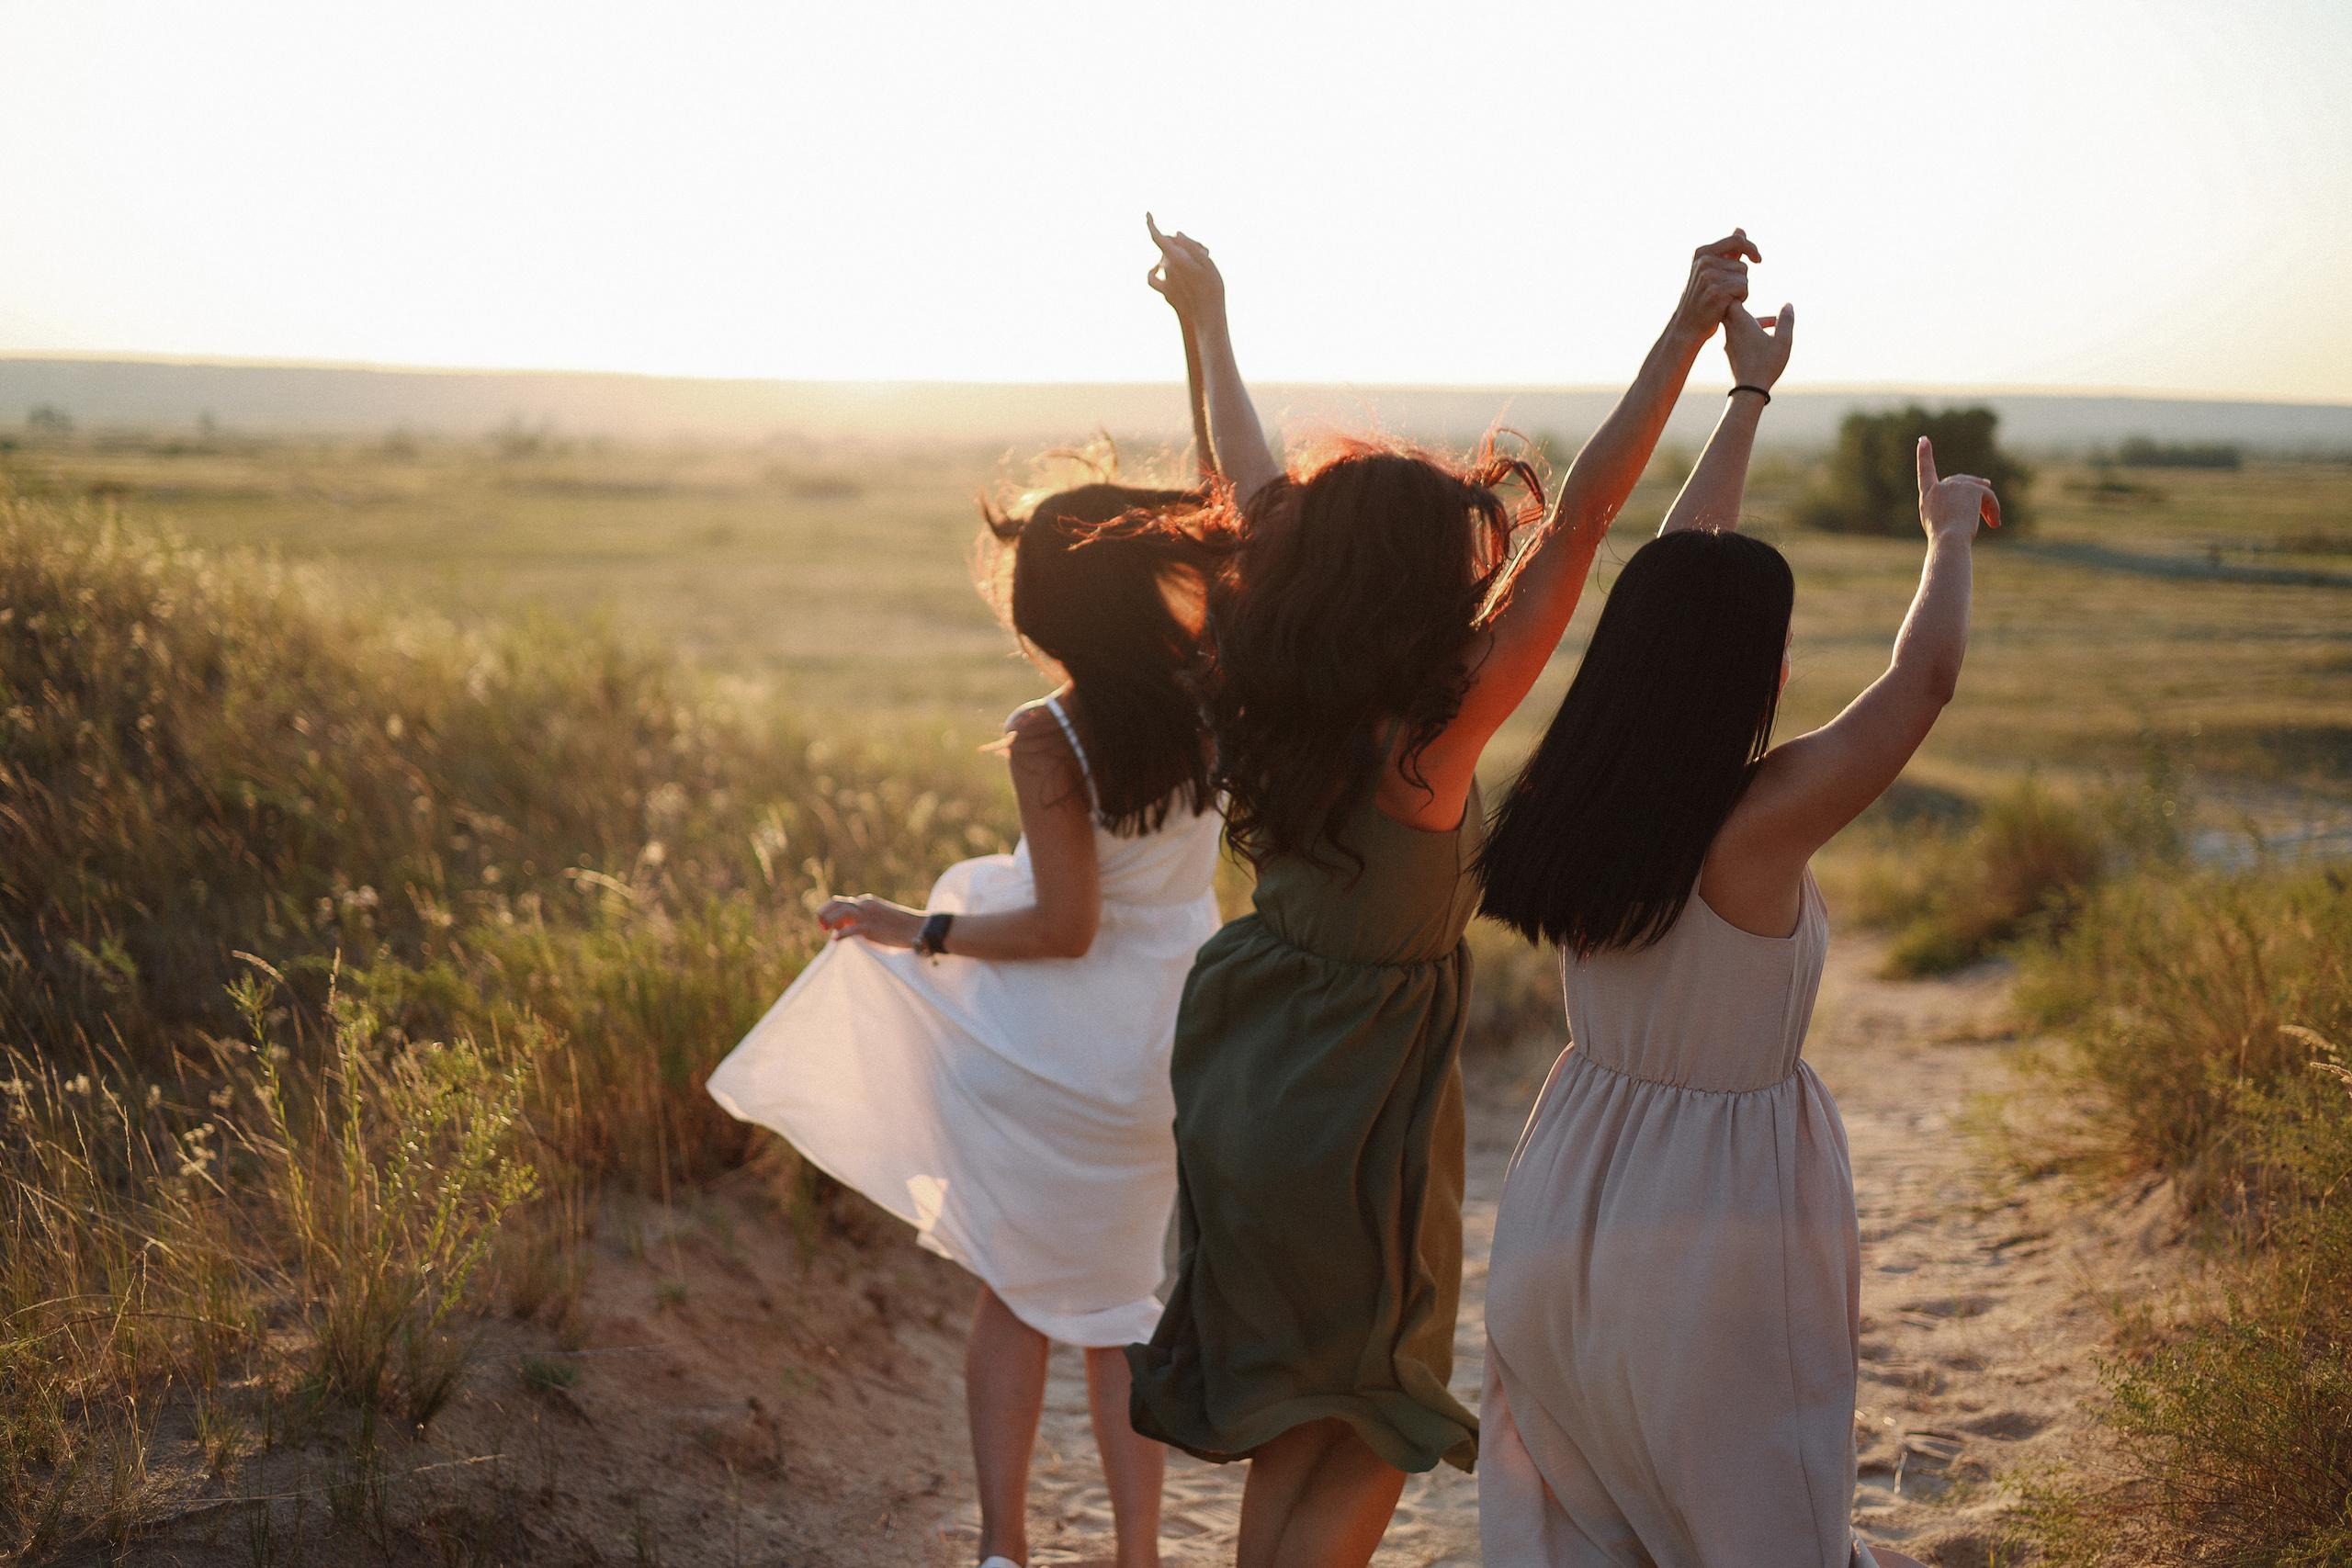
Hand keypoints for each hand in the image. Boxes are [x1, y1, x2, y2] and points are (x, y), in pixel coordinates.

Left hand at [815, 894, 923, 946]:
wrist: (916, 928)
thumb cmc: (897, 927)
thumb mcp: (876, 919)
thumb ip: (860, 920)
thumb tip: (841, 927)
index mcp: (865, 902)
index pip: (839, 902)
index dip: (828, 911)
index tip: (825, 924)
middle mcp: (864, 905)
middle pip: (836, 903)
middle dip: (824, 913)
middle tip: (821, 927)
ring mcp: (868, 915)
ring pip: (841, 912)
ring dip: (829, 920)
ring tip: (825, 931)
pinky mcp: (871, 927)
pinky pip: (852, 929)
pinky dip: (842, 934)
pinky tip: (835, 940)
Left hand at [1146, 213, 1226, 324]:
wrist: (1208, 317)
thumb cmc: (1212, 289)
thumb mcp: (1207, 263)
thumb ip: (1190, 247)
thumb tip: (1175, 234)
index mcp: (1176, 258)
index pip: (1158, 237)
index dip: (1151, 225)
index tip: (1147, 214)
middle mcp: (1167, 269)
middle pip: (1169, 248)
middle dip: (1183, 246)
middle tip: (1205, 252)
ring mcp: (1165, 281)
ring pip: (1165, 261)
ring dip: (1175, 258)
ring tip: (1195, 264)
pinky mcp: (1166, 293)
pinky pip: (1155, 278)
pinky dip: (1155, 272)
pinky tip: (1159, 270)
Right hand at [1666, 229, 1758, 346]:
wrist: (1688, 326)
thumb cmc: (1702, 298)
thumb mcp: (1711, 271)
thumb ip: (1727, 251)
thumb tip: (1741, 230)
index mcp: (1702, 253)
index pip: (1736, 240)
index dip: (1751, 248)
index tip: (1758, 260)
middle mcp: (1704, 262)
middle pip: (1742, 264)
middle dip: (1741, 279)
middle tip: (1726, 293)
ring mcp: (1709, 276)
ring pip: (1744, 277)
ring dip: (1741, 290)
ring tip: (1725, 299)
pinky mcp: (1716, 291)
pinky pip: (1743, 288)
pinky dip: (1741, 298)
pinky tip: (1728, 305)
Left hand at [1723, 301, 1793, 392]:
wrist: (1749, 390)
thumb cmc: (1767, 364)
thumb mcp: (1783, 340)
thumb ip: (1786, 321)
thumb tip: (1788, 305)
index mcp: (1741, 323)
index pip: (1731, 299)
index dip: (1738, 293)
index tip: (1749, 292)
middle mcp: (1731, 331)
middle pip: (1731, 310)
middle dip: (1745, 306)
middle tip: (1760, 304)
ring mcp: (1728, 343)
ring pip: (1735, 325)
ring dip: (1751, 322)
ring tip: (1772, 326)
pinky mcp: (1730, 354)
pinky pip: (1736, 336)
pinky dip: (1747, 333)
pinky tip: (1763, 340)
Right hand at [1916, 438, 2000, 541]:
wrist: (1949, 541)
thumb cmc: (1946, 539)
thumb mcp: (1940, 521)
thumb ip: (1950, 504)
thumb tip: (1980, 490)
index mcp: (1927, 496)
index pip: (1925, 471)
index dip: (1924, 455)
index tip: (1923, 440)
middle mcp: (1939, 487)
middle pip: (1960, 482)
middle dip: (1974, 488)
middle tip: (1988, 485)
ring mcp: (1955, 486)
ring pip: (1976, 490)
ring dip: (1985, 503)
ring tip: (1992, 521)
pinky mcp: (1971, 488)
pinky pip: (1987, 497)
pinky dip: (1993, 509)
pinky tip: (1994, 524)